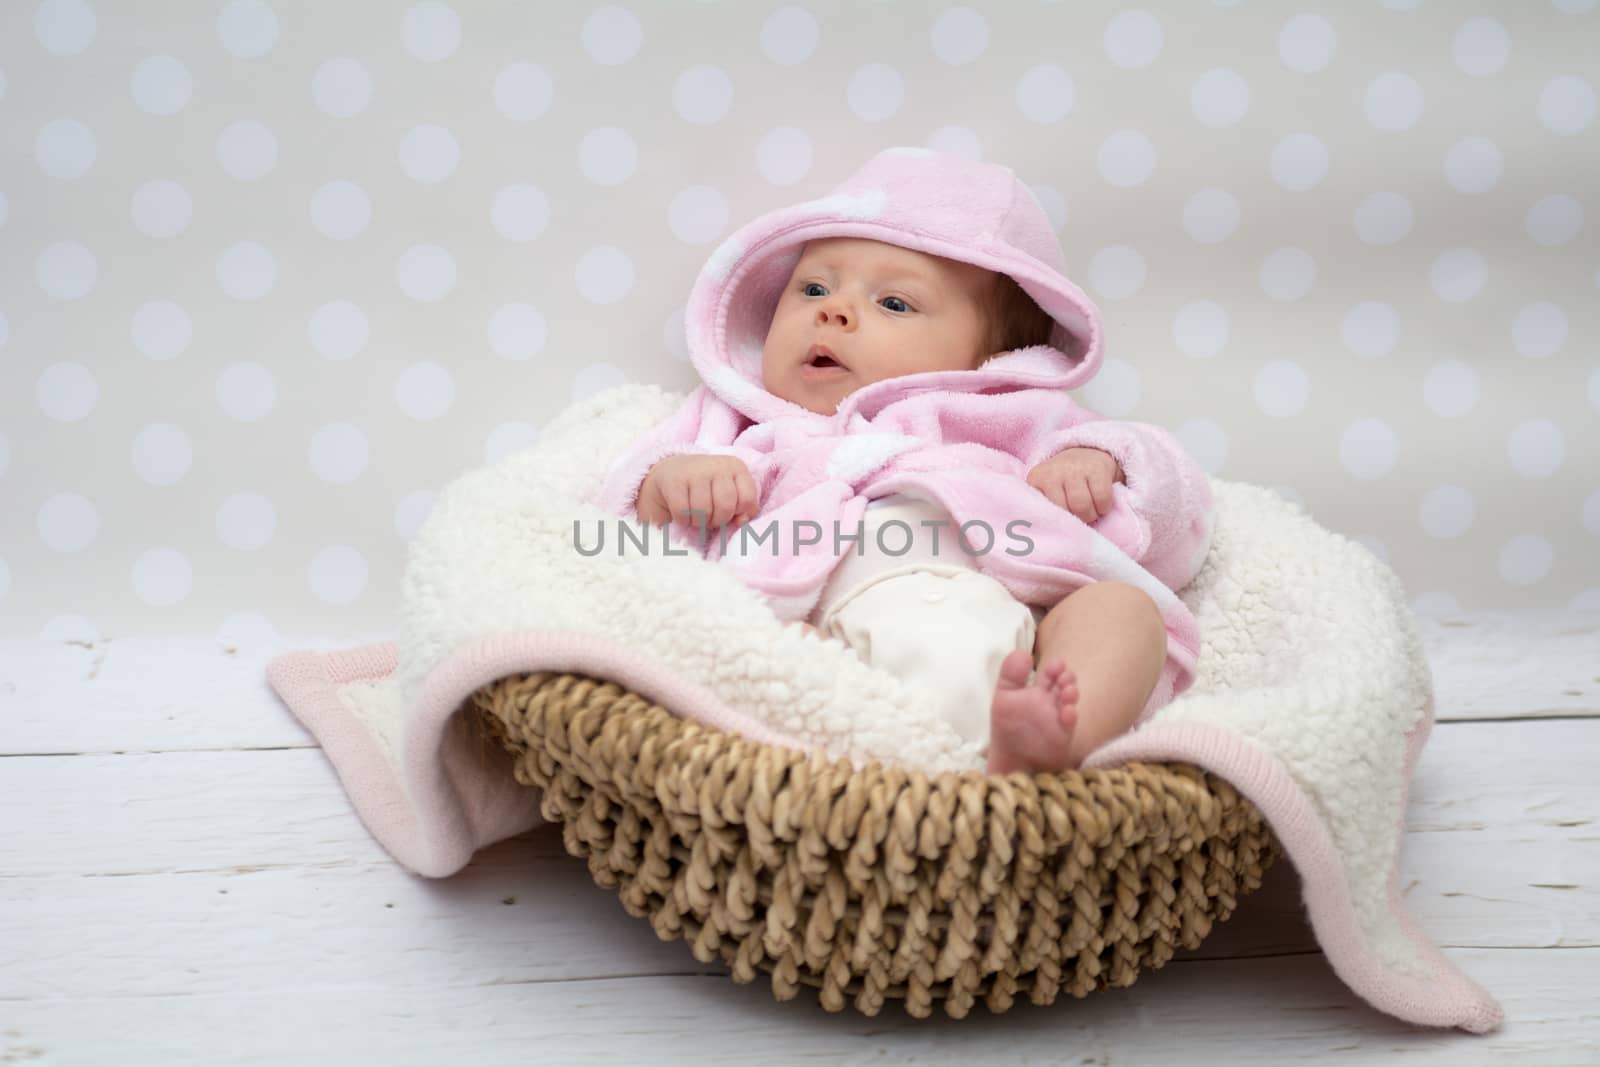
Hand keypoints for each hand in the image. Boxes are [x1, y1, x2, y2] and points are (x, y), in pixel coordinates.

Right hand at [637, 454, 758, 529]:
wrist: (670, 472)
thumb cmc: (706, 488)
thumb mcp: (728, 494)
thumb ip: (742, 508)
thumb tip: (742, 521)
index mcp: (736, 467)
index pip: (747, 499)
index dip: (739, 513)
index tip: (730, 513)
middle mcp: (717, 465)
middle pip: (725, 506)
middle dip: (718, 521)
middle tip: (710, 519)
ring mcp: (695, 470)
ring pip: (703, 511)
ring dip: (699, 522)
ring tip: (696, 517)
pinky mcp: (674, 480)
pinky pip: (683, 511)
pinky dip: (683, 520)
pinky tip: (682, 515)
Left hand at [1026, 447, 1123, 524]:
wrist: (1086, 455)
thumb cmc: (1062, 483)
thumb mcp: (1045, 491)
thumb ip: (1042, 508)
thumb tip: (1046, 531)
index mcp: (1037, 478)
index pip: (1044, 510)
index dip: (1056, 520)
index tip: (1061, 520)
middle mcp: (1054, 471)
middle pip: (1064, 510)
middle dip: (1075, 520)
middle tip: (1079, 517)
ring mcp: (1076, 469)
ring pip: (1082, 506)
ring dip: (1090, 515)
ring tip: (1090, 513)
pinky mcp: (1098, 469)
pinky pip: (1102, 498)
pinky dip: (1104, 507)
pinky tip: (1101, 505)